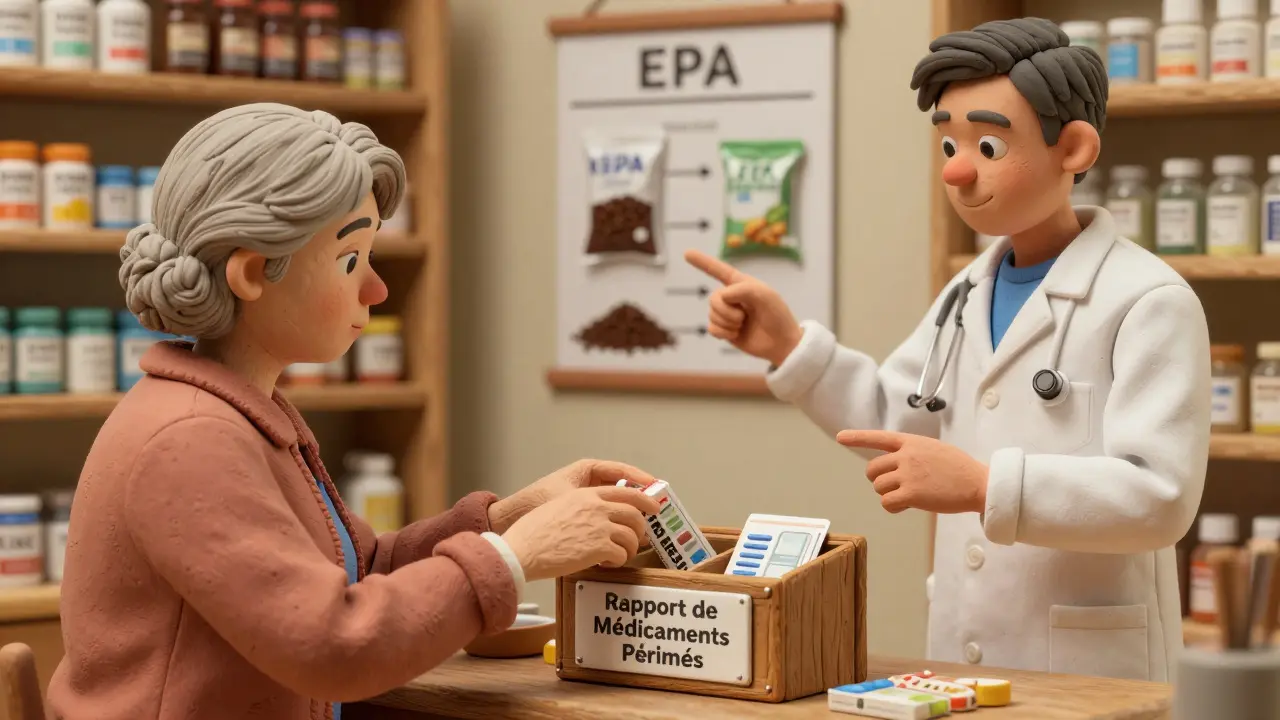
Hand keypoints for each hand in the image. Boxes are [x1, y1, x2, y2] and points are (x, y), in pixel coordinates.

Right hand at [501, 485, 661, 581]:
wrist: (523, 550)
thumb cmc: (533, 533)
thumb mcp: (559, 507)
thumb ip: (583, 508)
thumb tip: (601, 519)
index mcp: (586, 495)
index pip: (625, 492)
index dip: (644, 500)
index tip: (654, 507)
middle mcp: (597, 507)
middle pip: (634, 514)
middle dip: (640, 529)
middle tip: (637, 539)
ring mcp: (600, 526)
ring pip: (631, 537)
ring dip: (628, 549)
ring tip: (616, 556)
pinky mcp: (600, 547)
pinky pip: (621, 554)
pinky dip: (617, 561)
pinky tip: (604, 563)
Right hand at [684, 249, 802, 366]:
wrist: (782, 344)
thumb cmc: (777, 315)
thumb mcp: (765, 295)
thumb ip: (742, 289)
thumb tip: (722, 297)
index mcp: (742, 284)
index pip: (719, 270)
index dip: (703, 262)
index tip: (687, 253)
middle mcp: (733, 297)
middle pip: (713, 298)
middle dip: (726, 310)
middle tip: (743, 316)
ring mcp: (728, 314)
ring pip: (711, 314)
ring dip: (727, 322)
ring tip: (743, 325)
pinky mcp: (725, 330)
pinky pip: (711, 328)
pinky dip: (722, 333)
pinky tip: (735, 334)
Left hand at [836, 430, 988, 514]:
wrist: (978, 483)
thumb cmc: (959, 469)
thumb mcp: (934, 449)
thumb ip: (913, 452)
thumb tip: (897, 465)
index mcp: (911, 442)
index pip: (879, 437)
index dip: (857, 437)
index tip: (840, 437)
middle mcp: (906, 456)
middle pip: (872, 469)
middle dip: (879, 480)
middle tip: (895, 486)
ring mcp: (907, 474)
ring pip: (878, 487)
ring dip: (888, 494)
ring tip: (908, 495)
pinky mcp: (911, 494)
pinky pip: (887, 503)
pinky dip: (892, 507)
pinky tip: (905, 506)